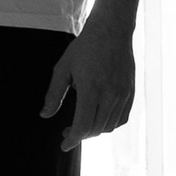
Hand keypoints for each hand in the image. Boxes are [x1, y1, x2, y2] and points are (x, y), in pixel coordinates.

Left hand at [40, 14, 135, 154]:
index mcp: (91, 89)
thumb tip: (45, 115)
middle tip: (67, 132)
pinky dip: (109, 124)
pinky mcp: (131, 93)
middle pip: (95, 129)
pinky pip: (121, 119)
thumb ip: (53, 94)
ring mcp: (123, 95)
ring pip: (109, 126)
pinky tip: (98, 119)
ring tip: (81, 124)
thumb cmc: (84, 48)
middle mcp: (110, 95)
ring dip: (94, 131)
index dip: (72, 139)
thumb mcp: (63, 68)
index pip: (83, 126)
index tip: (64, 145)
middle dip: (80, 135)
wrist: (111, 31)